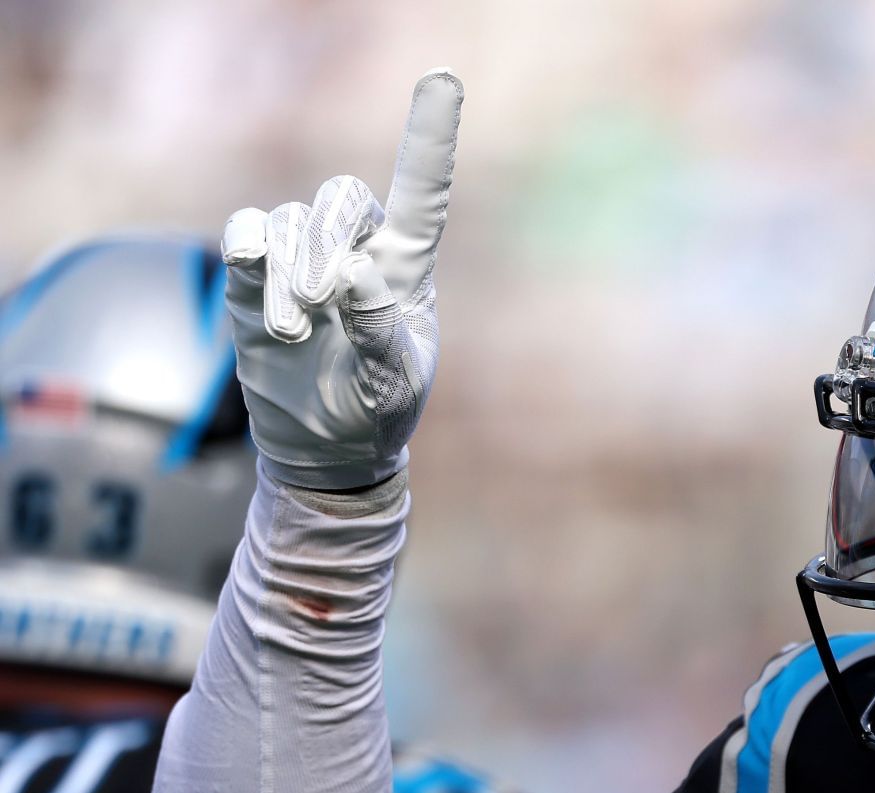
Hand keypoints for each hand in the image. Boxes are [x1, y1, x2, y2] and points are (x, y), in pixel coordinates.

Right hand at [222, 70, 462, 489]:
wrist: (326, 446)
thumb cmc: (378, 410)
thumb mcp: (394, 385)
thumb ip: (380, 334)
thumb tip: (355, 276)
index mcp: (405, 269)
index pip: (421, 193)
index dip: (431, 136)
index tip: (443, 76)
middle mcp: (354, 251)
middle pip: (340, 194)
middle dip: (326, 237)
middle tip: (322, 300)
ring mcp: (301, 261)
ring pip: (287, 222)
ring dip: (287, 275)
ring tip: (297, 333)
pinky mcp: (254, 280)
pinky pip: (245, 233)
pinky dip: (246, 247)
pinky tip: (250, 269)